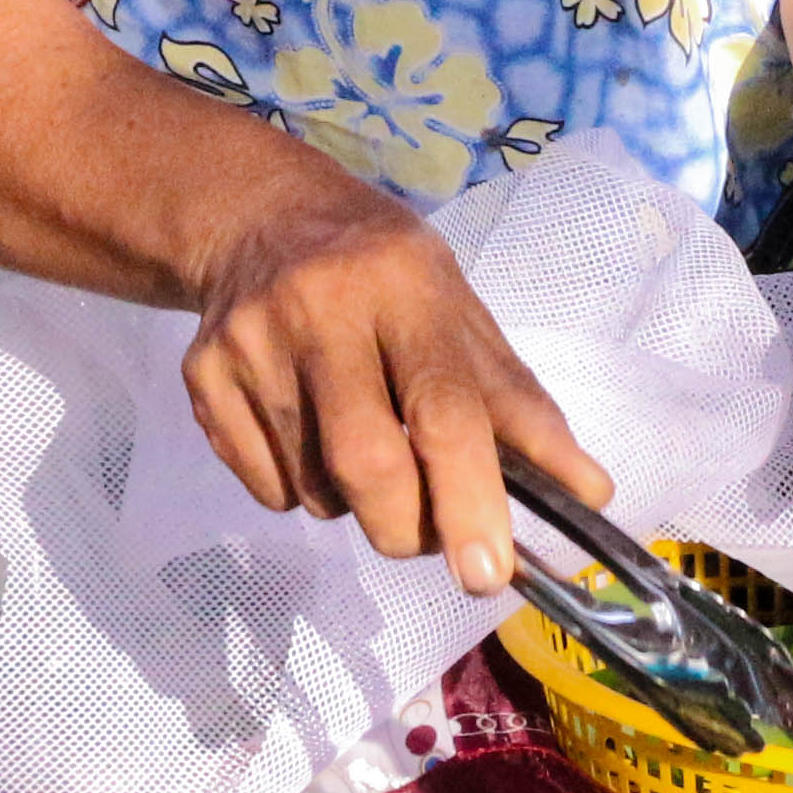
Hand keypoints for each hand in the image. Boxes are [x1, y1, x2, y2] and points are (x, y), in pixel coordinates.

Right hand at [183, 171, 603, 595]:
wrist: (261, 219)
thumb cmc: (386, 278)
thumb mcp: (461, 317)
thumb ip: (519, 407)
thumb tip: (590, 493)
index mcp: (405, 285)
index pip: (443, 406)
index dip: (471, 497)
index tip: (489, 573)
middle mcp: (320, 307)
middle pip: (368, 463)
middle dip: (409, 529)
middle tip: (430, 535)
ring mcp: (251, 342)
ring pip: (316, 489)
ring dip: (357, 504)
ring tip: (363, 442)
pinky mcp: (202, 376)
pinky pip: (268, 489)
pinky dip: (304, 492)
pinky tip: (308, 432)